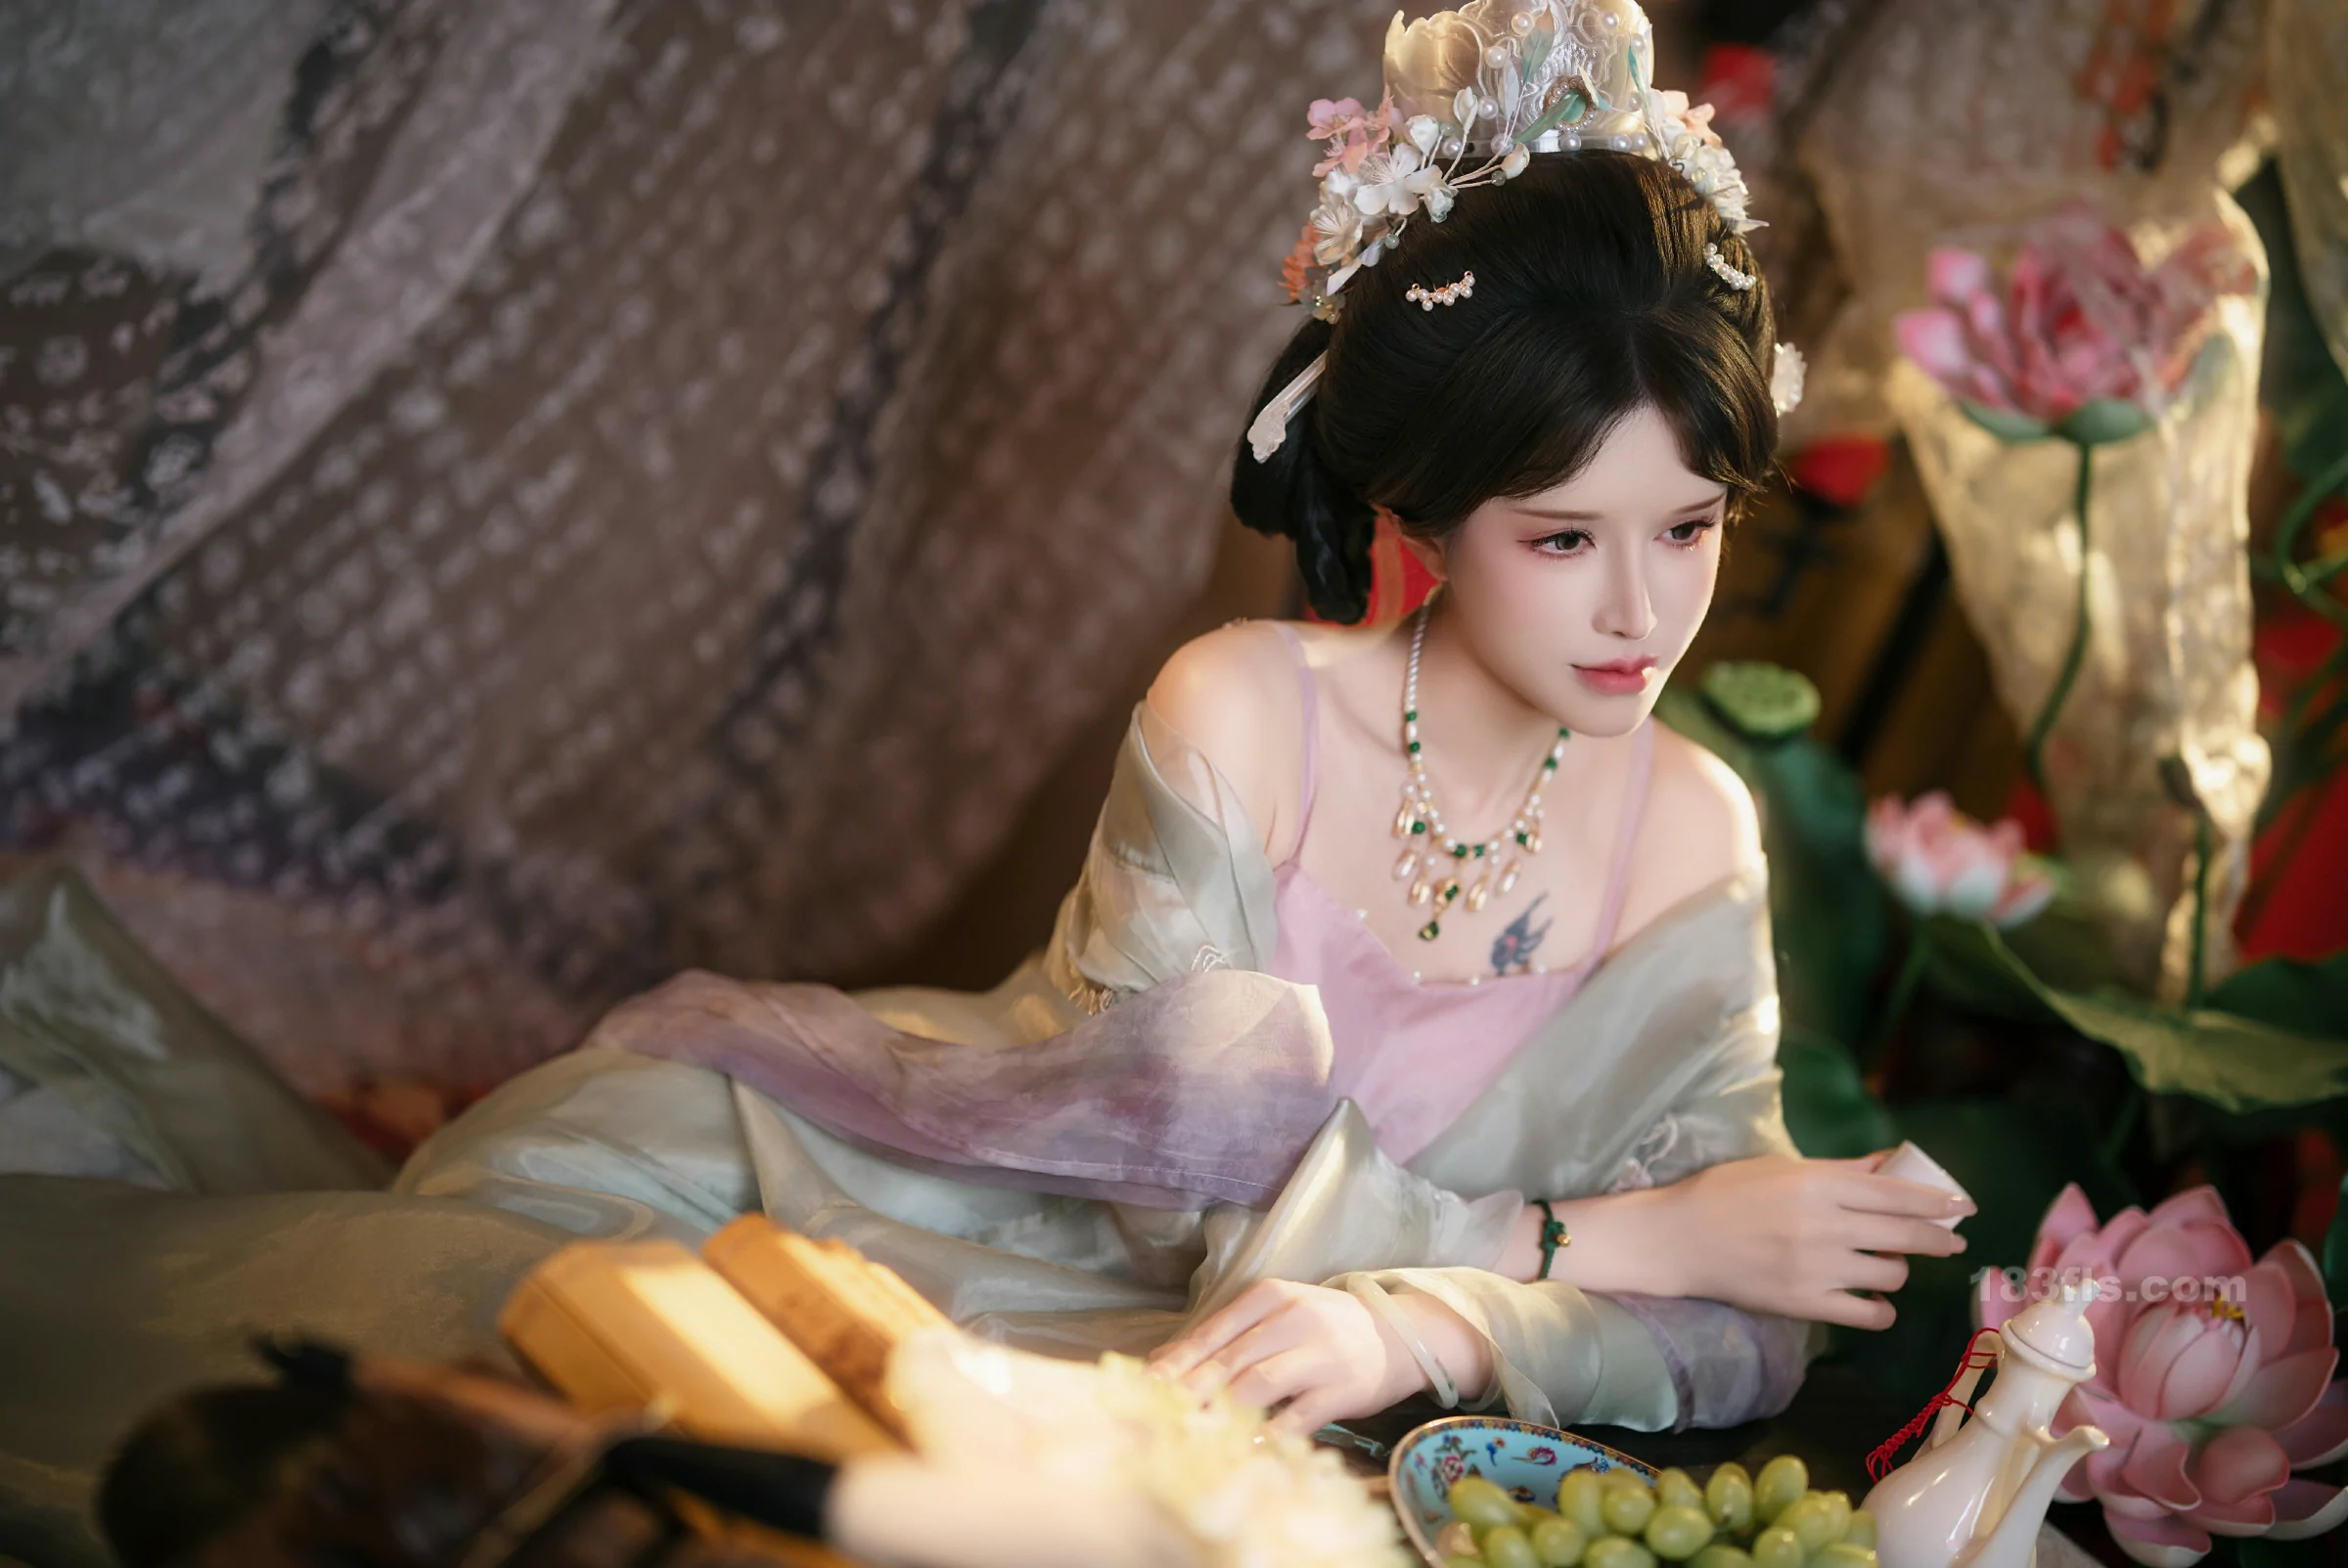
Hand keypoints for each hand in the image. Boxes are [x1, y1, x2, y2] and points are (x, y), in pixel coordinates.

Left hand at [1145, 1279, 1446, 1434]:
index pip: (1213, 1332)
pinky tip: (1246, 1447)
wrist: (1396, 1336)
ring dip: (1222, 1412)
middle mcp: (1293, 1320)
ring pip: (1259, 1385)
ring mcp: (1319, 1355)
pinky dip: (1269, 1433)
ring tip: (1192, 1433)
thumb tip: (1162, 1361)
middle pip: (1229, 1360)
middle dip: (1189, 1391)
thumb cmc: (1323, 1328)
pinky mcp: (1341, 1390)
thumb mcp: (1276, 1315)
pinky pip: (1297, 1416)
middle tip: (1157, 1416)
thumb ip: (1225, 1335)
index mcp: (1270, 1297)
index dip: (1177, 1362)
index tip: (1146, 1388)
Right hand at [1645, 1149, 1973, 1328]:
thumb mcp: (1781, 1168)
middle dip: (1938, 1238)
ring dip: (1900, 1270)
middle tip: (1952, 1242)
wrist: (1678, 1239)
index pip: (1898, 1194)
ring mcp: (1818, 1268)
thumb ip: (1840, 1170)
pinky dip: (1881, 1310)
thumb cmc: (1725, 1192)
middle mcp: (1826, 1226)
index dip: (1938, 1202)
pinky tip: (1876, 1302)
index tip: (1964, 1208)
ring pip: (1891, 1275)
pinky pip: (1868, 1315)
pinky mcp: (1806, 1304)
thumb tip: (1889, 1164)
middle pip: (1905, 1234)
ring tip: (1889, 1265)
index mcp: (1819, 1185)